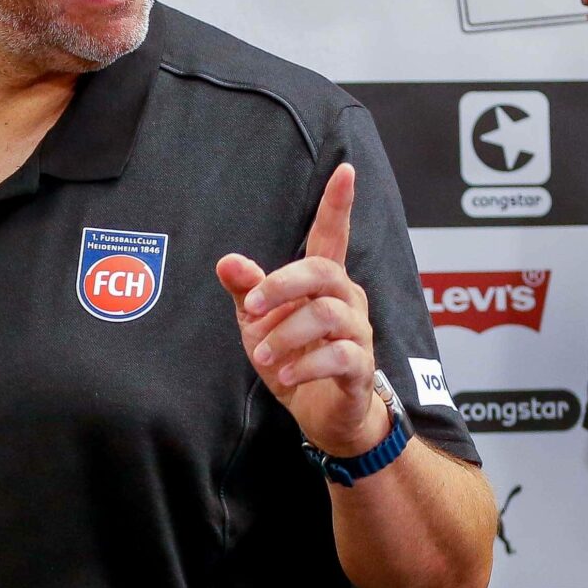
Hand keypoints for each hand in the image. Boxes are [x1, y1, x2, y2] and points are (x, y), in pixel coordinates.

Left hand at [215, 163, 384, 457]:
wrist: (324, 416)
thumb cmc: (295, 359)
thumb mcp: (259, 324)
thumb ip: (247, 291)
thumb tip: (227, 261)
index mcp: (323, 283)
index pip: (333, 235)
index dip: (338, 204)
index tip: (345, 171)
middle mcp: (347, 300)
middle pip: (322, 272)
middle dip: (282, 286)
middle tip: (252, 310)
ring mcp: (358, 333)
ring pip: (327, 314)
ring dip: (285, 333)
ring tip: (261, 356)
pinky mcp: (361, 367)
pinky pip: (339, 356)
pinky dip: (305, 364)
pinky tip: (284, 374)